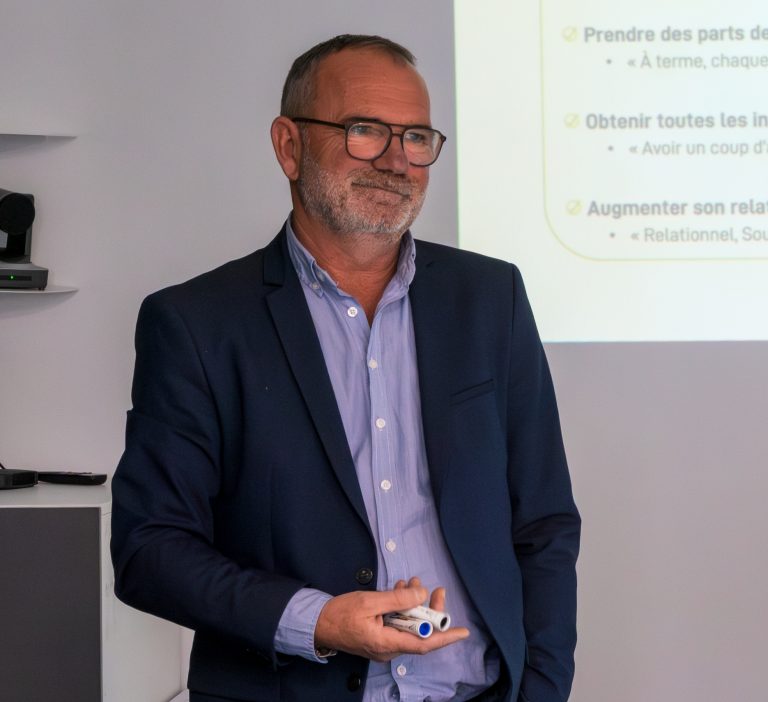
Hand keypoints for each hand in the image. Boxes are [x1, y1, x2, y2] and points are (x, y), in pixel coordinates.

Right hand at [314, 578, 468, 661]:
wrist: (318, 623)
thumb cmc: (340, 613)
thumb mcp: (370, 601)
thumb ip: (397, 599)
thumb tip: (420, 594)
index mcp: (386, 643)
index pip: (423, 643)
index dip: (445, 637)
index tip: (463, 632)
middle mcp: (388, 649)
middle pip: (419, 632)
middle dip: (429, 610)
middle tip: (437, 590)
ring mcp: (384, 645)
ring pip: (409, 626)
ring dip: (413, 605)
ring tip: (412, 583)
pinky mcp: (379, 638)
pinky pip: (398, 625)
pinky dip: (402, 609)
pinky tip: (399, 590)